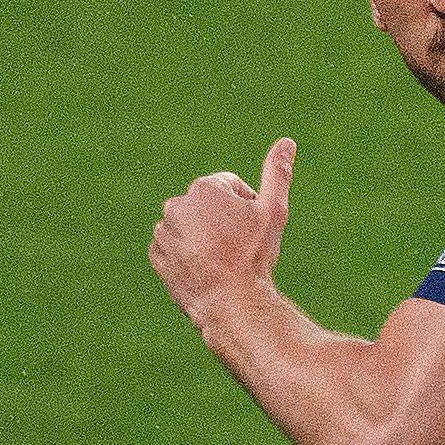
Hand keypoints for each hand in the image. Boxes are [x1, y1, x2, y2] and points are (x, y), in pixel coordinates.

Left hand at [150, 138, 295, 335]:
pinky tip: (206, 271)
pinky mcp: (157, 256)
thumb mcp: (273, 212)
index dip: (246, 207)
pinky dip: (188, 256)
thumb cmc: (254, 256)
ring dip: (205, 238)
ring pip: (191, 227)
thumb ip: (277, 173)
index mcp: (203, 188)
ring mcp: (163, 232)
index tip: (251, 231)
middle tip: (238, 249)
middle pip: (208, 207)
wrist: (230, 303)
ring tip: (222, 262)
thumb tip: (287, 141)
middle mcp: (176, 205)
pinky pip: (174, 249)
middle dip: (223, 222)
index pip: (229, 188)